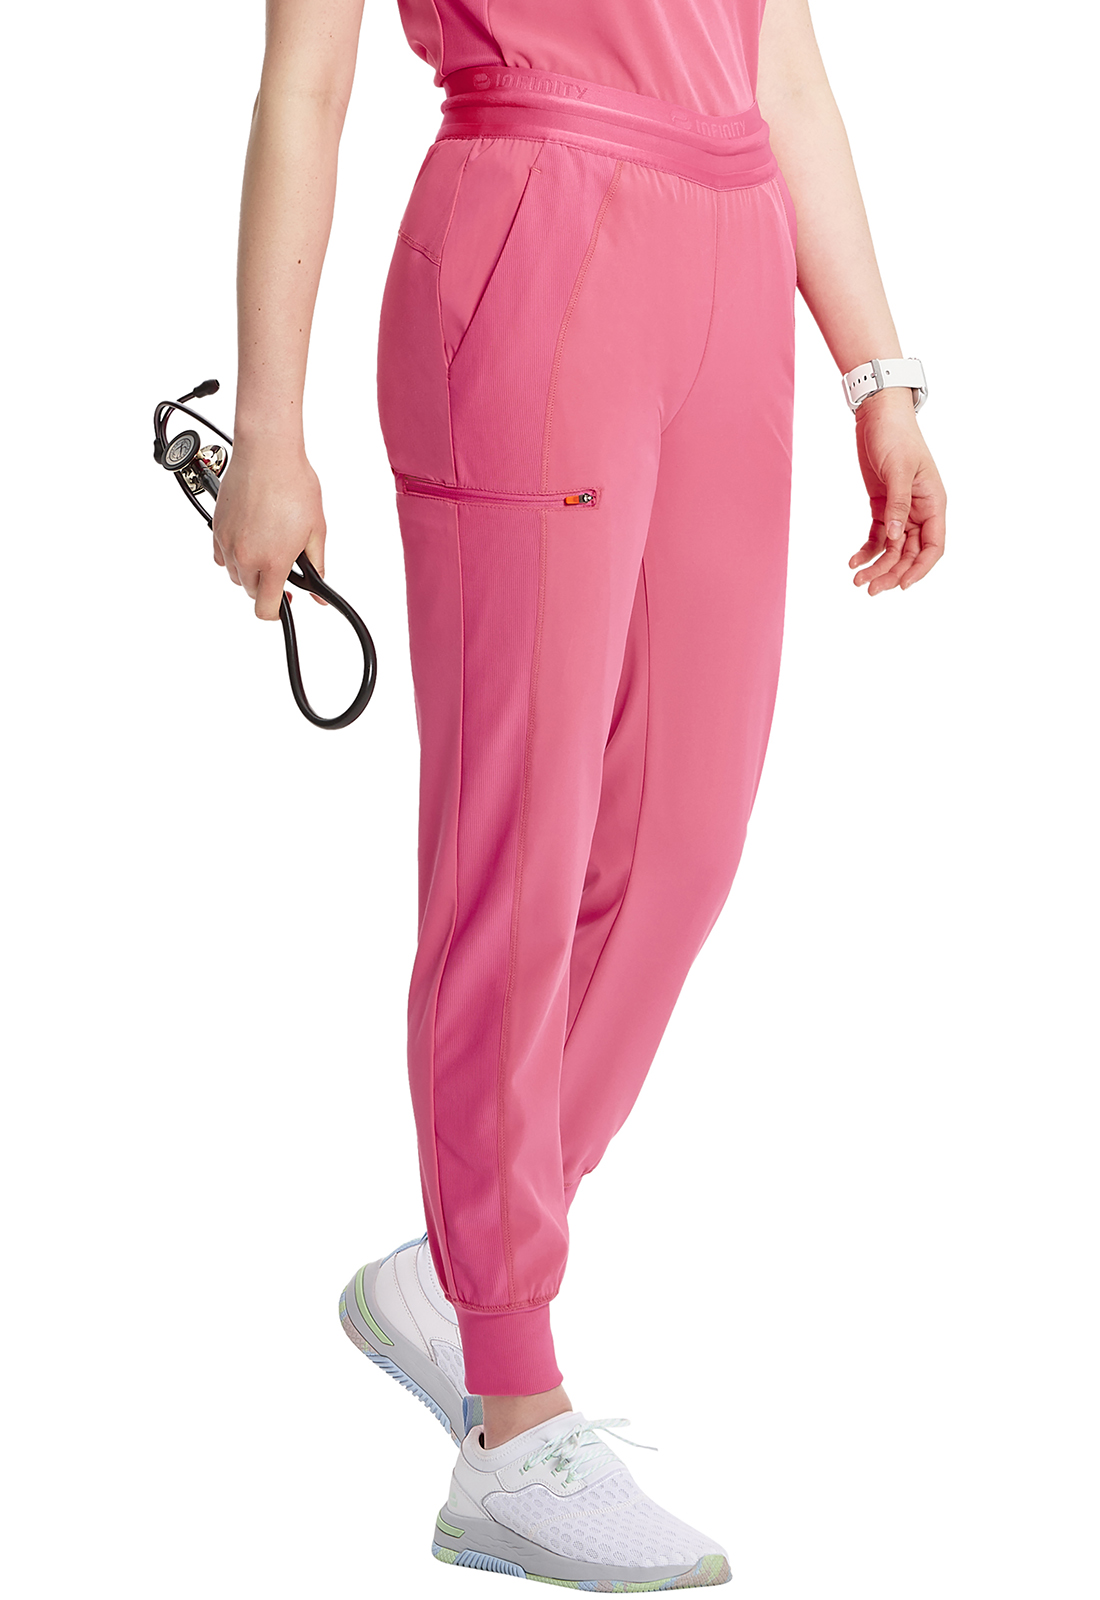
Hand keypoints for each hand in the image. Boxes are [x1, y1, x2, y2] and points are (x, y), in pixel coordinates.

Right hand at [211, 435, 326, 620]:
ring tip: (268, 549)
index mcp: (272, 560)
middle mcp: (246, 555)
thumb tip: (318, 593)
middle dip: (267, 587)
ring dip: (250, 571)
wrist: (268, 452)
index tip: (285, 606)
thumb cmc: (293, 484)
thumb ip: (317, 566)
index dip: (278, 612)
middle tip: (282, 568)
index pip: (266, 607)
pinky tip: (249, 541)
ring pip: (235, 574)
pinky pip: (221, 555)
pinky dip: (233, 556)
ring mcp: (228, 541)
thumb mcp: (316, 530)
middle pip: (251, 592)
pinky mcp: (216, 527)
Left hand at [849, 389, 946, 595]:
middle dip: (891, 572)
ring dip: (877, 566)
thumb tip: (895, 538)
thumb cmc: (896, 436)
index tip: (901, 585)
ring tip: (857, 580)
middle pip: (910, 553)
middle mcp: (920, 510)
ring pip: (892, 548)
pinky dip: (867, 550)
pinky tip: (853, 561)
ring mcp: (901, 509)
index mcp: (934, 502)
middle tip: (869, 588)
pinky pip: (877, 536)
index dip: (920, 569)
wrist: (878, 414)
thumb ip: (899, 504)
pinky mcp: (882, 505)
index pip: (933, 546)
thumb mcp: (899, 470)